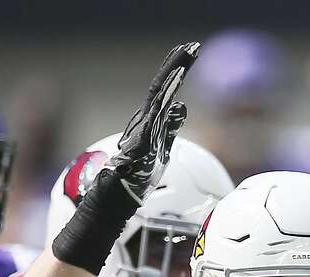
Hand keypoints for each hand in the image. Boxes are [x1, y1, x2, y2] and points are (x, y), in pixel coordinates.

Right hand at [107, 42, 199, 203]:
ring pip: (157, 100)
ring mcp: (141, 132)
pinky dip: (161, 109)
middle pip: (162, 88)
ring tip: (183, 61)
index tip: (191, 52)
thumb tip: (181, 106)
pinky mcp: (139, 146)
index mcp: (151, 121)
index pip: (166, 90)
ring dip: (171, 81)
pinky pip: (152, 124)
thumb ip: (170, 127)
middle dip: (177, 66)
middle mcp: (144, 121)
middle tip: (192, 47)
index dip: (178, 71)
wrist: (117, 196)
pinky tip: (172, 97)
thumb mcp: (162, 147)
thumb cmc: (137, 175)